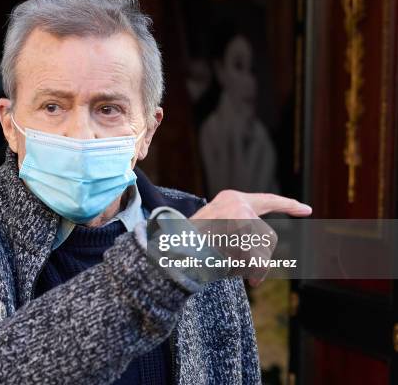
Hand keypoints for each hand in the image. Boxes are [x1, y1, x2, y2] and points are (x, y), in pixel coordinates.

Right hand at [190, 190, 311, 285]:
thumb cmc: (192, 247)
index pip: (266, 200)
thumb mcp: (215, 234)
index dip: (287, 205)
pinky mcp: (242, 227)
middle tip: (253, 279)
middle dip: (262, 261)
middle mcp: (237, 202)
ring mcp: (240, 213)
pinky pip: (258, 257)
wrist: (173, 250)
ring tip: (230, 270)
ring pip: (263, 249)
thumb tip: (262, 257)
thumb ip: (237, 234)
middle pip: (268, 236)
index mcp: (230, 199)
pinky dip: (253, 271)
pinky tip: (236, 272)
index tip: (307, 210)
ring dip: (252, 268)